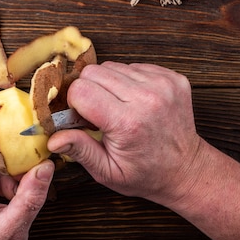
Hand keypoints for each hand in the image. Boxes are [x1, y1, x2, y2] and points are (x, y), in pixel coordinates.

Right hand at [47, 61, 203, 206]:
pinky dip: (129, 81)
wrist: (186, 169)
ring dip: (109, 84)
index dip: (75, 103)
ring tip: (119, 107)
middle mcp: (147, 98)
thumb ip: (79, 150)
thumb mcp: (107, 171)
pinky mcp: (173, 77)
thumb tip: (53, 138)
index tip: (84, 118)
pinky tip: (135, 101)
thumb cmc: (145, 173)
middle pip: (93, 72)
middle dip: (89, 90)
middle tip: (99, 113)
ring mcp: (163, 84)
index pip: (81, 90)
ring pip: (113, 65)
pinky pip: (134, 66)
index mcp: (128, 122)